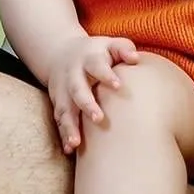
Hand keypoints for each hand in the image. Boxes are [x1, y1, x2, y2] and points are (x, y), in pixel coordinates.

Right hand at [46, 36, 139, 154]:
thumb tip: (135, 58)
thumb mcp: (110, 44)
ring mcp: (62, 90)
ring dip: (70, 126)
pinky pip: (59, 120)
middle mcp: (73, 75)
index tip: (118, 86)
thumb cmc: (97, 52)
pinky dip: (63, 134)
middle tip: (98, 119)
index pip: (97, 65)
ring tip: (77, 143)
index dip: (106, 75)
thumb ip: (124, 49)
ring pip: (65, 109)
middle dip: (86, 104)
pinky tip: (70, 149)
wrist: (61, 54)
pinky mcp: (58, 103)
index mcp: (88, 59)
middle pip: (77, 89)